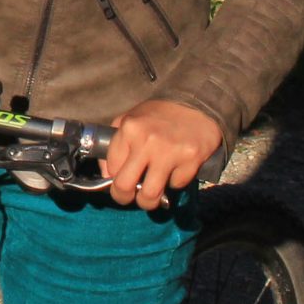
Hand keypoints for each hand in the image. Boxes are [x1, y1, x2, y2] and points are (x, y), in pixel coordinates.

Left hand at [103, 98, 224, 209]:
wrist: (196, 103)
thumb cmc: (159, 114)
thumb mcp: (130, 118)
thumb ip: (115, 143)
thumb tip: (107, 175)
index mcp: (129, 129)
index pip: (111, 168)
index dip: (112, 180)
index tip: (118, 182)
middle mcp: (146, 141)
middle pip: (125, 186)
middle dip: (123, 198)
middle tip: (129, 198)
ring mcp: (169, 152)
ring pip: (150, 194)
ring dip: (148, 201)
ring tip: (150, 197)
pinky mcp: (191, 160)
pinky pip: (176, 185)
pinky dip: (174, 183)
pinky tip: (174, 170)